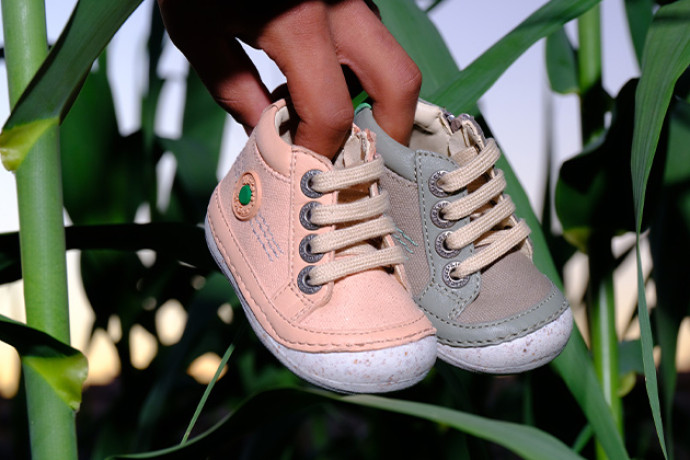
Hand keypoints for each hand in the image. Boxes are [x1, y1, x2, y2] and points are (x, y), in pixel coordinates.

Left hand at [157, 0, 421, 158]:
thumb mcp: (196, 32)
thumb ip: (235, 91)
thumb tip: (269, 137)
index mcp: (298, 20)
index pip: (331, 112)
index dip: (319, 151)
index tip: (301, 169)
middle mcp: (341, 6)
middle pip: (399, 83)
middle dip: (389, 135)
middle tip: (362, 164)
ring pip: (390, 62)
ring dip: (369, 104)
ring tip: (323, 124)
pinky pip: (371, 44)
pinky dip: (356, 77)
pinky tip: (316, 85)